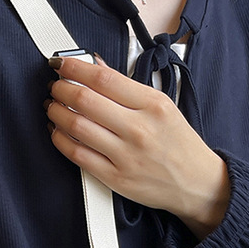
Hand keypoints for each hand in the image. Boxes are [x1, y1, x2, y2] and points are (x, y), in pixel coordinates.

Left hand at [44, 55, 230, 240]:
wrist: (196, 183)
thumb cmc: (180, 144)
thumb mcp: (163, 106)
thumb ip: (128, 88)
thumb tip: (96, 67)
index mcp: (152, 105)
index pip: (104, 78)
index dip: (76, 67)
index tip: (62, 63)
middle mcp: (138, 129)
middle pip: (85, 100)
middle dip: (61, 89)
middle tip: (55, 86)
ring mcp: (125, 155)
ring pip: (77, 126)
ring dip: (56, 112)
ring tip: (52, 106)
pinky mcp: (115, 178)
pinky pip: (78, 155)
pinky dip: (60, 140)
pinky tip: (57, 131)